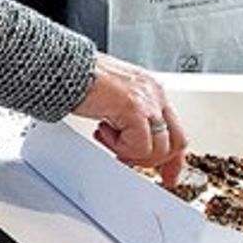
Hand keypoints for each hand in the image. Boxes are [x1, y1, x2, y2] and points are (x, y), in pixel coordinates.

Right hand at [73, 52, 186, 185]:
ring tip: (109, 138)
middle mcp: (155, 94)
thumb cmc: (80, 80)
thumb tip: (134, 141)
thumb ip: (131, 117)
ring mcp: (148, 100)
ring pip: (159, 149)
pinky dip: (120, 147)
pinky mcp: (134, 108)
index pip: (177, 131)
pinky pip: (139, 146)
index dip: (173, 159)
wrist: (64, 68)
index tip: (167, 174)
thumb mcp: (116, 99)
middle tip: (127, 157)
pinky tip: (103, 131)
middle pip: (176, 143)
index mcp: (152, 90)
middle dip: (152, 160)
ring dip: (131, 152)